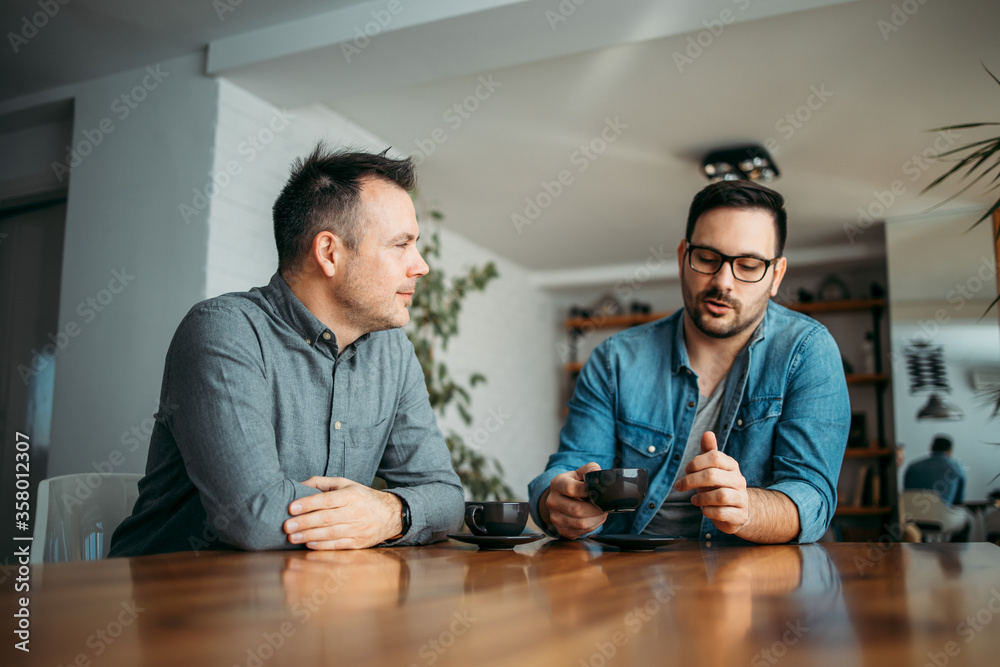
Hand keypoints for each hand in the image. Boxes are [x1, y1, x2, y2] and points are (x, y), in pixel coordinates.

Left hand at [283, 477, 402, 549]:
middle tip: (286, 526)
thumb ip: (322, 483)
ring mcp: (357, 529)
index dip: (308, 504)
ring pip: (330, 533)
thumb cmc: (362, 497)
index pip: (327, 500)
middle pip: (326, 518)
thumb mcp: (346, 484)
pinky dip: (322, 546)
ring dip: (309, 536)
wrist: (390, 514)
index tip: (291, 508)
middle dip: (304, 522)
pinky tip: (309, 544)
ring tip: (292, 537)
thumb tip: (299, 485)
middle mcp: (355, 512)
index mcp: (351, 495)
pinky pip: (337, 545)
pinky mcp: (358, 542)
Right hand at [541, 462, 607, 538]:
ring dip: (596, 519)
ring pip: (580, 523)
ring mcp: (555, 517)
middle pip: (576, 510)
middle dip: (595, 509)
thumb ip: (590, 469)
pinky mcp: (562, 530)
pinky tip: (594, 519)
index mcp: (557, 484)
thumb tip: (597, 473)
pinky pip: (581, 532)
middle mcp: (552, 501)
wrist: (562, 499)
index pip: (571, 489)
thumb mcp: (580, 473)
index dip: (588, 491)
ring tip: (601, 512)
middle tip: (604, 506)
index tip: (598, 492)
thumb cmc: (574, 484)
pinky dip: (592, 526)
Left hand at [674, 431, 748, 533]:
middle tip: (679, 486)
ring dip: (701, 498)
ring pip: (720, 496)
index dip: (696, 462)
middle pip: (712, 476)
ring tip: (694, 500)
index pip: (714, 457)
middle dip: (691, 481)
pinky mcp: (739, 515)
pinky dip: (709, 511)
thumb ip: (709, 452)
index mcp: (731, 466)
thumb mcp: (713, 469)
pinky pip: (722, 512)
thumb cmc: (719, 486)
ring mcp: (741, 498)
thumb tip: (708, 433)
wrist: (737, 510)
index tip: (686, 470)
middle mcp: (739, 480)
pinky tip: (704, 509)